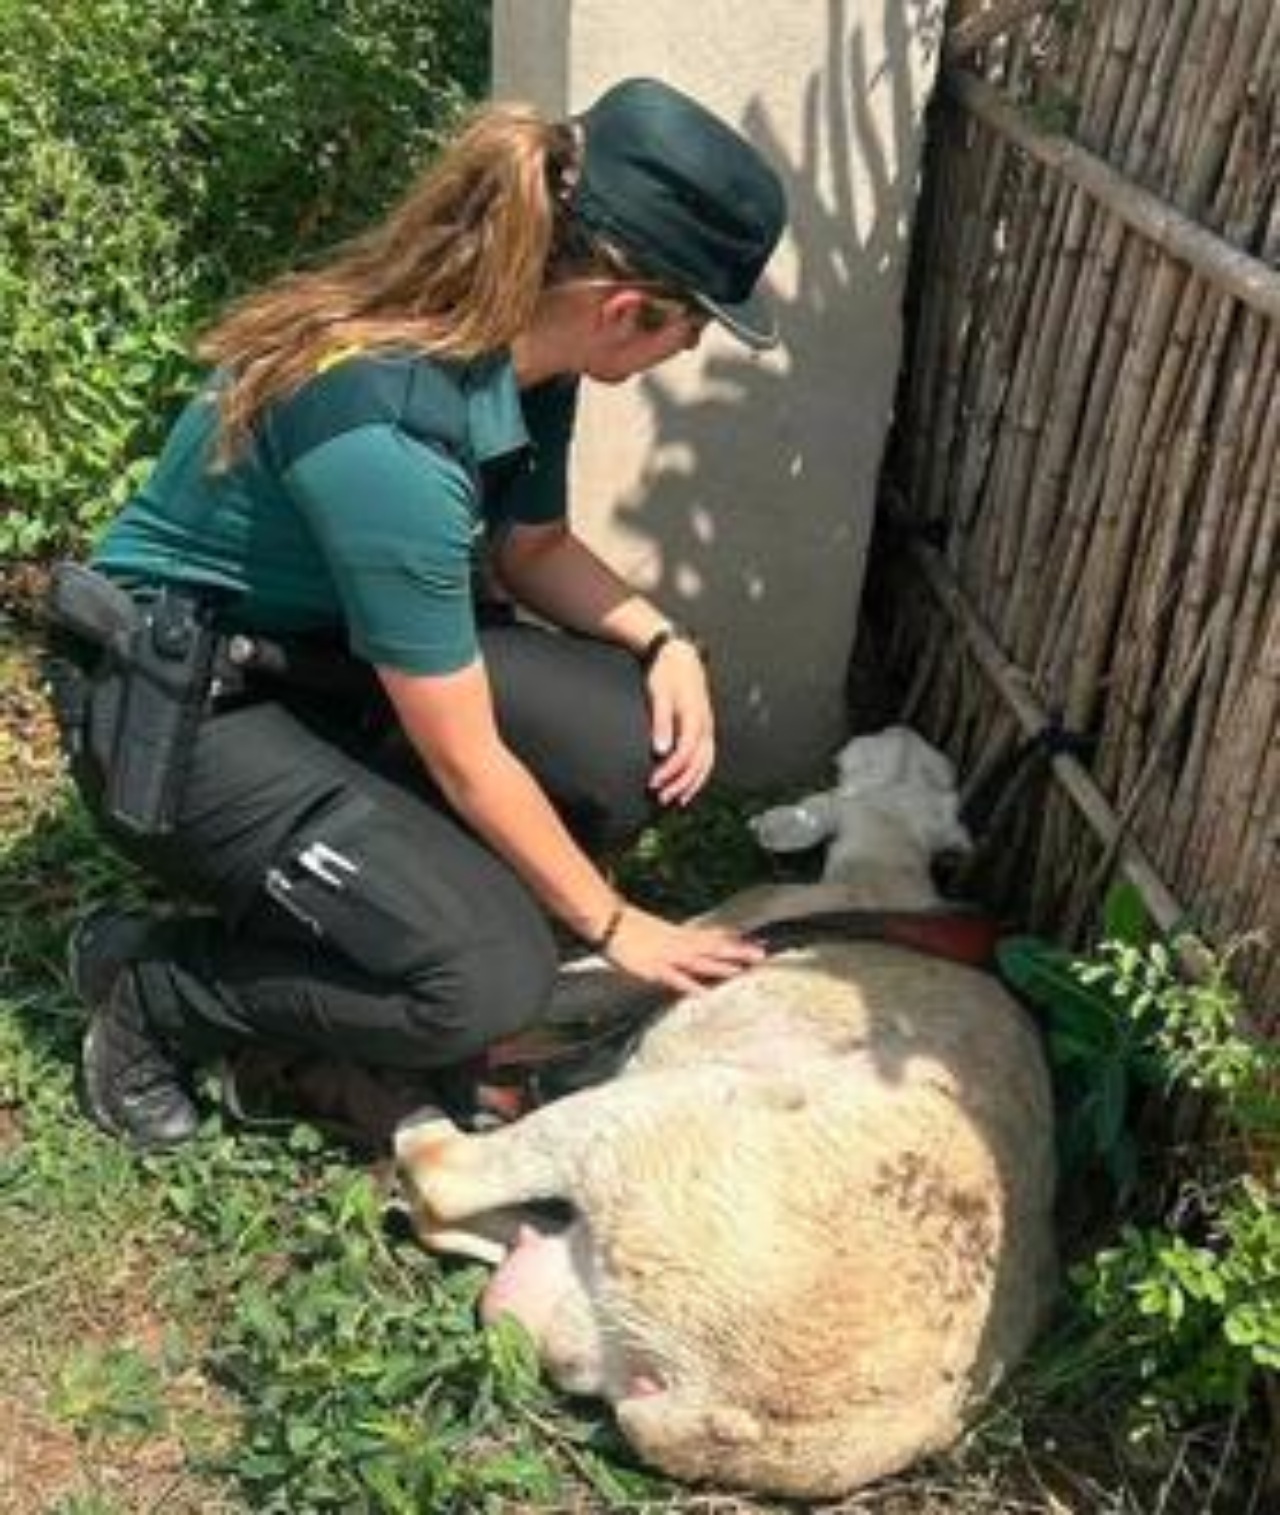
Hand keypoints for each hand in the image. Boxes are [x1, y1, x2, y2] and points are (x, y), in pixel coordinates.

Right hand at [600, 904, 765, 995]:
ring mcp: (667, 955)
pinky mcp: (653, 968)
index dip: (735, 940)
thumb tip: (686, 944)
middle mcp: (678, 944)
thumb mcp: (656, 933)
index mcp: (680, 936)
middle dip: (737, 951)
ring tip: (743, 969)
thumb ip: (673, 939)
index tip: (758, 942)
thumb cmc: (627, 929)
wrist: (607, 922)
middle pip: (713, 947)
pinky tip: (704, 993)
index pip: (713, 938)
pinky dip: (689, 985)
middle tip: (763, 954)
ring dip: (721, 966)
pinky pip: (674, 978)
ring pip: (699, 961)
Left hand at [646, 640, 714, 806]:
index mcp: (695, 717)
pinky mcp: (705, 730)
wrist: (680, 656)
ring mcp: (708, 728)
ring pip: (705, 764)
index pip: (685, 753)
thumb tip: (660, 750)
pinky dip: (698, 775)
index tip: (653, 782)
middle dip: (680, 783)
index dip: (670, 770)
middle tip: (660, 798)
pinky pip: (706, 758)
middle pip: (697, 763)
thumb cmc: (667, 674)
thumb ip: (662, 723)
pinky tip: (686, 786)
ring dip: (690, 784)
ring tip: (675, 800)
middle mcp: (706, 726)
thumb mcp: (660, 694)